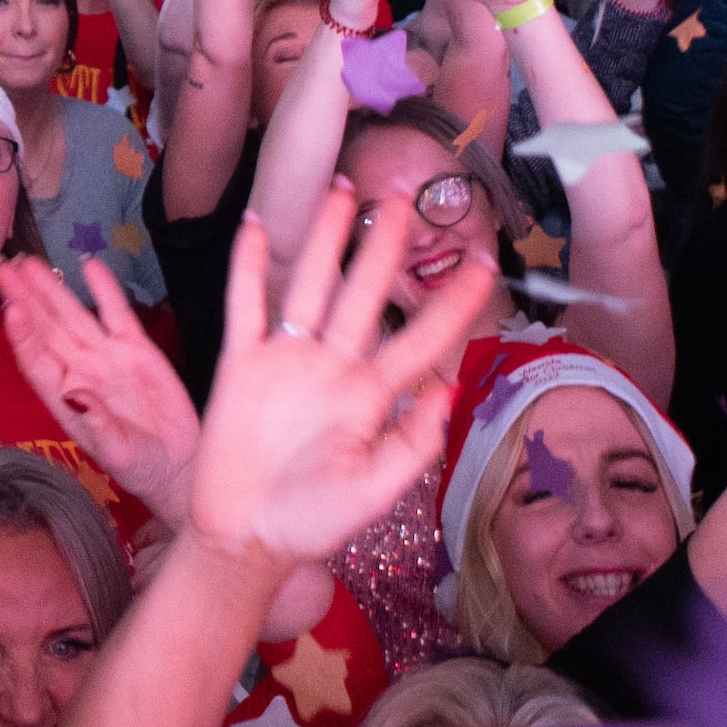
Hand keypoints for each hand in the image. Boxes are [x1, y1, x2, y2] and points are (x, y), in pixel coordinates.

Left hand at [0, 256, 202, 529]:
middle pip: (47, 330)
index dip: (23, 335)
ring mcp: (106, 357)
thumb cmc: (142, 468)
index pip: (38, 362)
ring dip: (52, 290)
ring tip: (30, 262)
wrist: (177, 465)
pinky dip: (104, 289)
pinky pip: (116, 313)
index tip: (11, 307)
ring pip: (73, 316)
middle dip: (26, 299)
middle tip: (4, 268)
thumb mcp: (121, 453)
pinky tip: (89, 266)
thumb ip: (99, 425)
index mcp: (67, 400)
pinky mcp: (136, 349)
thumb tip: (75, 394)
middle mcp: (80, 372)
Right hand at [184, 183, 492, 570]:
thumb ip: (412, 446)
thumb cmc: (312, 524)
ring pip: (312, 283)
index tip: (485, 261)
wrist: (244, 539)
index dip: (454, 301)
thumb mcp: (373, 495)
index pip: (421, 337)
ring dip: (326, 236)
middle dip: (387, 245)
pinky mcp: (242, 363)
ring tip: (344, 188)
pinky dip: (249, 265)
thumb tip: (449, 391)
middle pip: (365, 292)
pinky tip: (254, 223)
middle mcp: (333, 366)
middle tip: (409, 194)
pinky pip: (247, 305)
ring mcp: (287, 359)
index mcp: (370, 396)